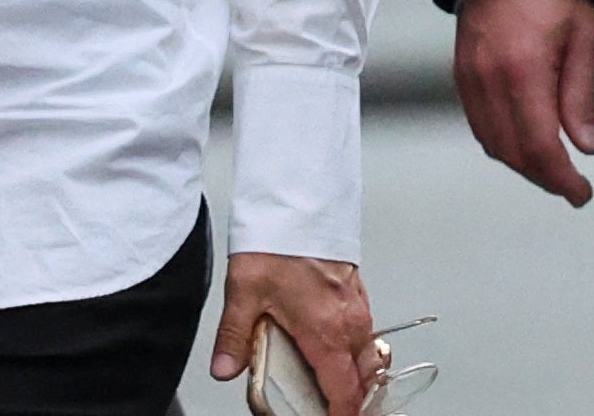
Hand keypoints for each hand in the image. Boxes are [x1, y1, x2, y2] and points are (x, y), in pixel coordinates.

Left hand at [209, 253, 380, 415]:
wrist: (300, 200)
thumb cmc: (280, 239)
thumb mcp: (245, 291)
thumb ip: (234, 335)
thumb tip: (225, 368)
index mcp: (326, 331)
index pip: (343, 390)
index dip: (340, 414)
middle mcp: (349, 321)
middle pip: (363, 378)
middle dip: (351, 399)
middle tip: (329, 407)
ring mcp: (357, 305)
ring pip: (368, 355)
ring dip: (355, 375)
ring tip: (333, 384)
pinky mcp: (356, 291)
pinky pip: (366, 331)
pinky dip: (356, 349)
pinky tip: (333, 346)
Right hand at [452, 0, 593, 205]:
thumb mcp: (584, 37)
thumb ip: (580, 96)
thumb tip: (585, 145)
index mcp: (524, 72)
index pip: (540, 147)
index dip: (562, 179)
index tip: (581, 192)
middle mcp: (489, 80)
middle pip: (513, 153)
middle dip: (544, 177)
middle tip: (571, 185)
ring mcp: (469, 78)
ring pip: (491, 143)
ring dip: (521, 164)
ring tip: (552, 167)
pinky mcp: (461, 74)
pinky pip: (478, 124)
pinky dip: (500, 142)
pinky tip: (523, 142)